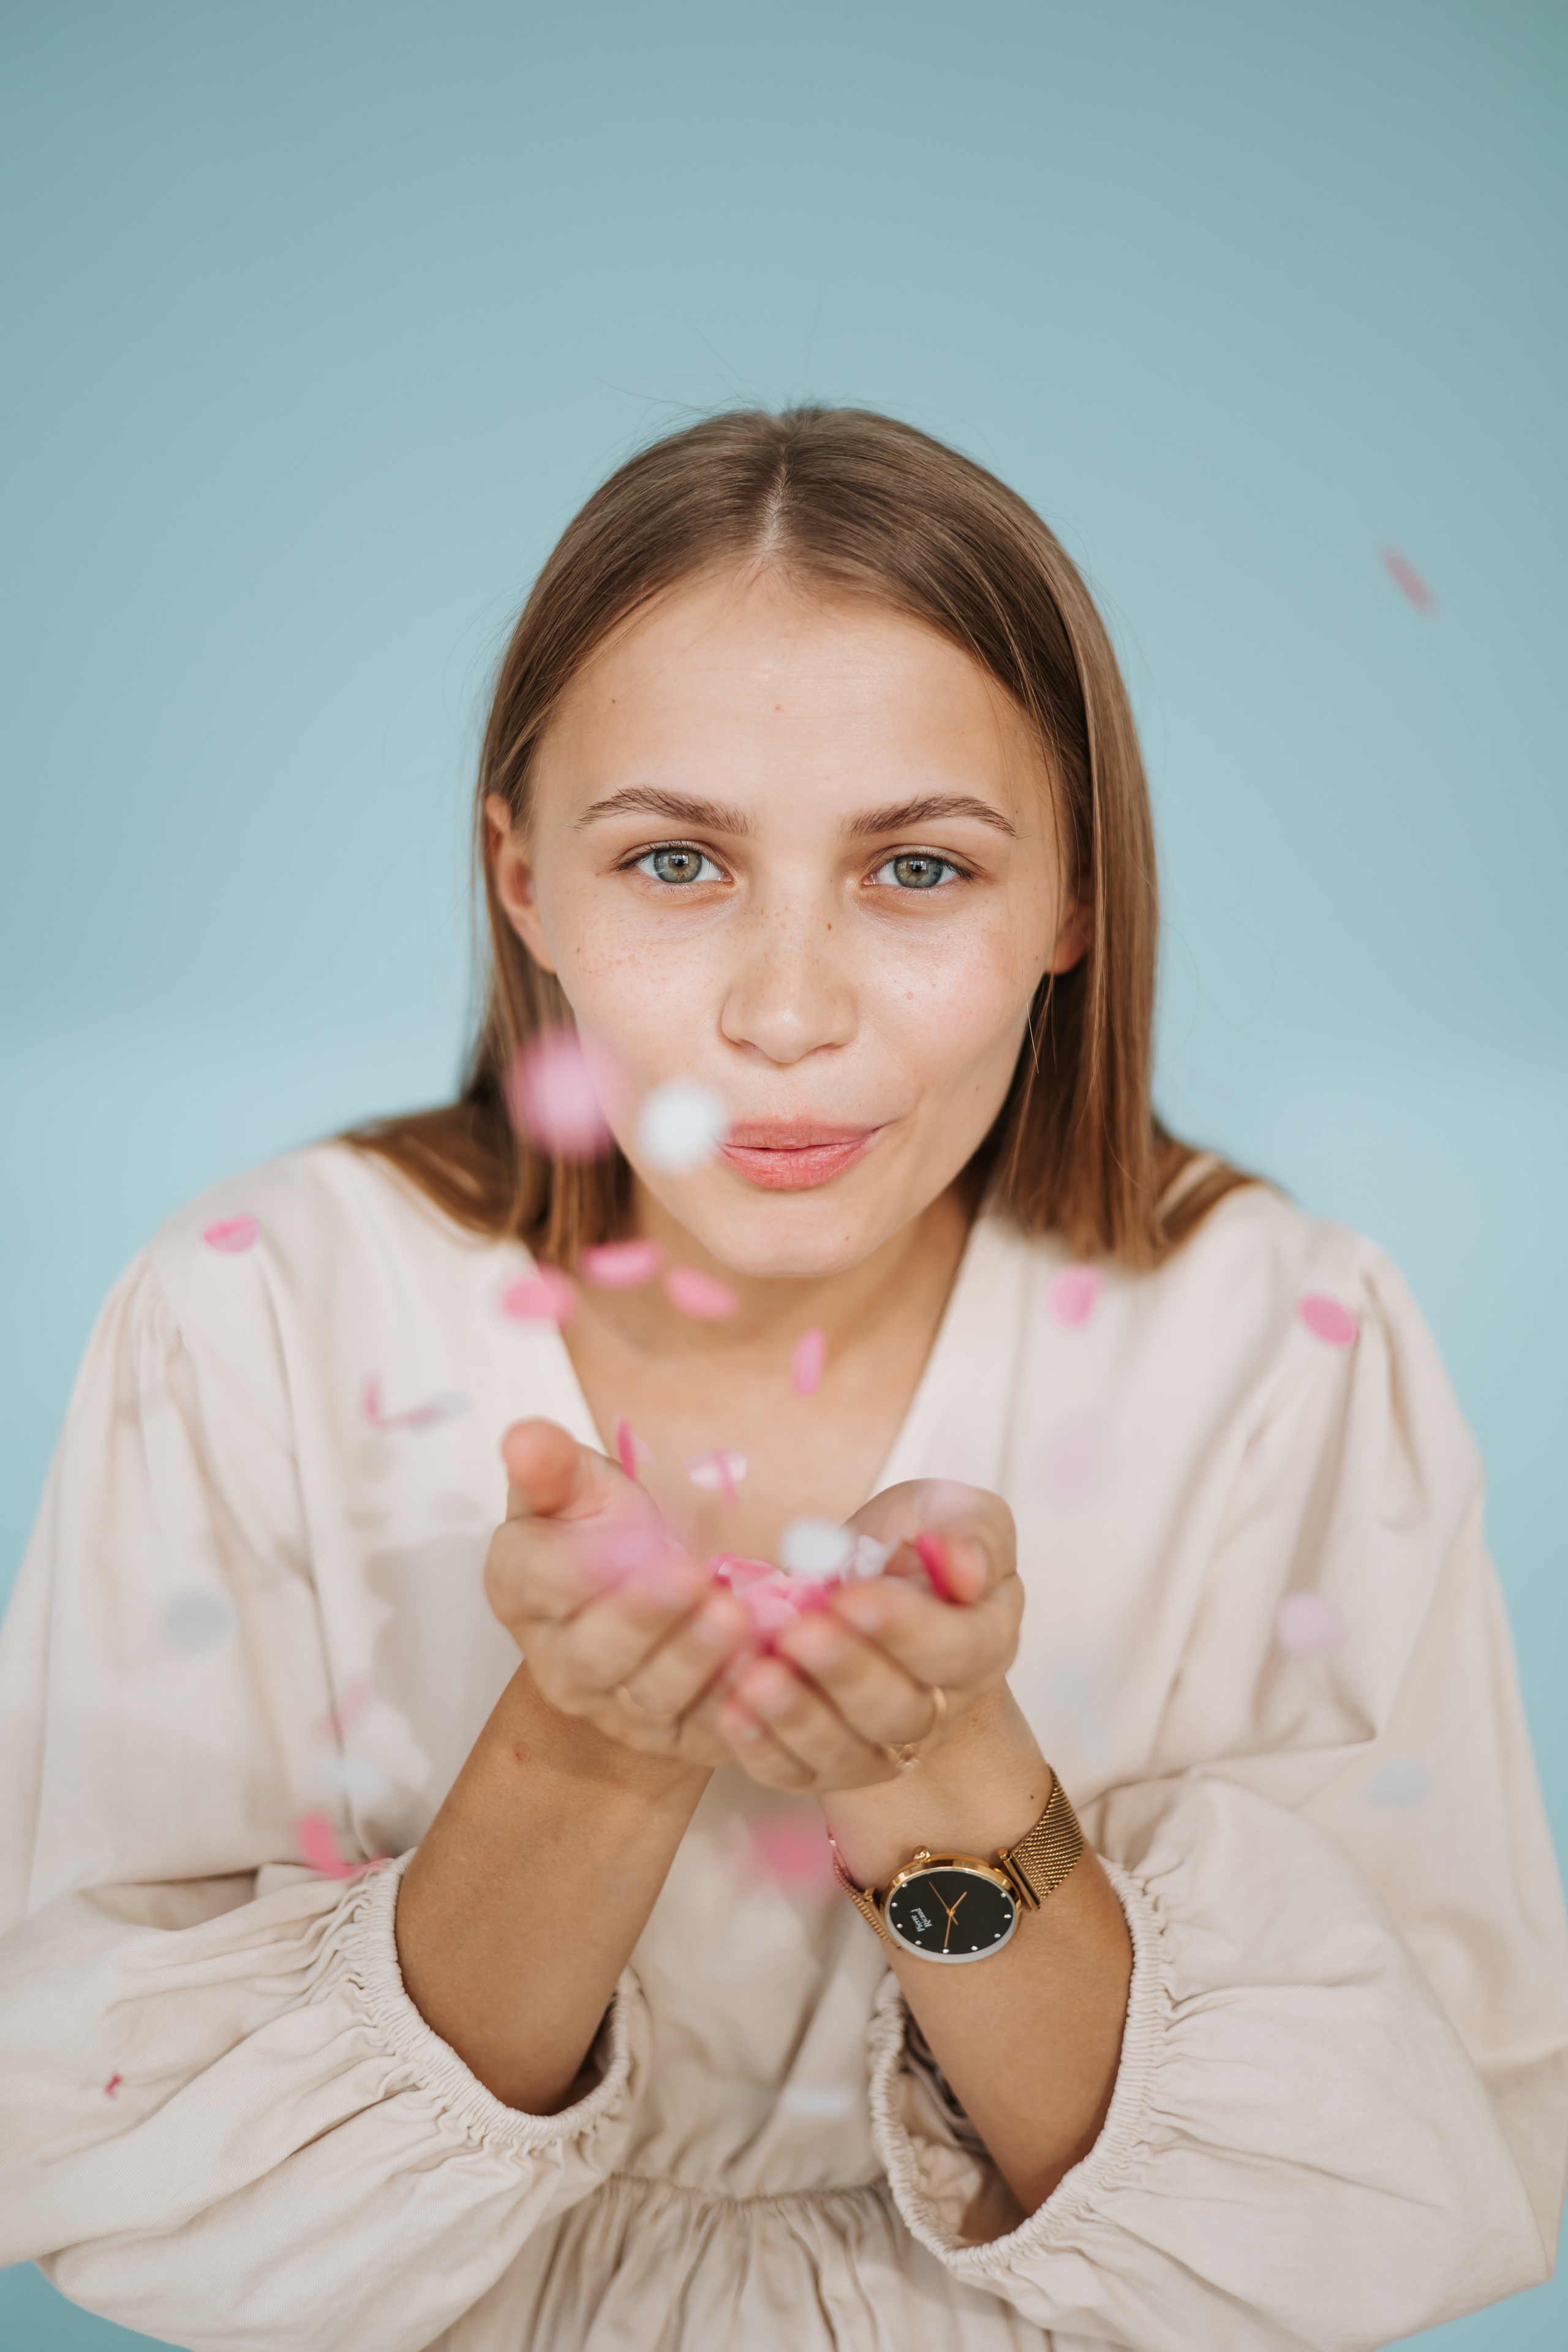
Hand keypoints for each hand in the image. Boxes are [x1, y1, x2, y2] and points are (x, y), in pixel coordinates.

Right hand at [483, 1419, 751, 1767]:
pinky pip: (703, 1727)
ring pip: (650, 1693)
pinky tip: (762, 1667)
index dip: (582, 1565)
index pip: (541, 1580)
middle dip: (645, 1617)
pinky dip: (734, 1702)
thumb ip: (552, 1467)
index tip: (628, 1540)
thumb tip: (522, 1437)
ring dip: (695, 1658)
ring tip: (734, 1616)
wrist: (645, 1591)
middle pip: (595, 1651)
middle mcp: (556, 1661)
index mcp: (520, 1589)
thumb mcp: (578, 1488)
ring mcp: (611, 1707)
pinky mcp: (671, 1735)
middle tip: (692, 1579)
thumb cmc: (604, 1531)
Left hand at [714, 1479, 1021, 1796]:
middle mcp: (939, 1707)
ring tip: (755, 1676)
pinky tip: (732, 1710)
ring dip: (798, 1716)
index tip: (853, 1596)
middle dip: (845, 1672)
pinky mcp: (825, 1765)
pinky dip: (763, 1747)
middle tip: (797, 1633)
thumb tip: (964, 1565)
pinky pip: (795, 1771)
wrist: (872, 1594)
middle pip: (900, 1711)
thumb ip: (968, 1531)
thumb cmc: (914, 1546)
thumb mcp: (950, 1511)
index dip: (905, 1628)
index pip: (956, 1650)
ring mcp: (882, 1746)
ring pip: (847, 1750)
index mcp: (982, 1644)